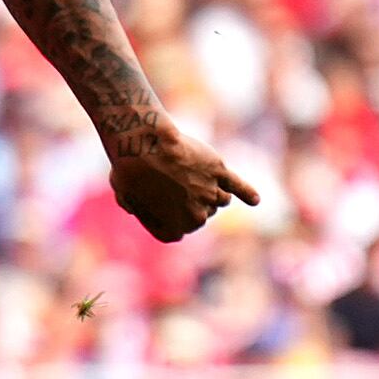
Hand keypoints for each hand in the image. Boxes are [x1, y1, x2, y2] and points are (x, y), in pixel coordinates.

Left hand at [107, 122, 259, 241]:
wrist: (144, 147)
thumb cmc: (128, 171)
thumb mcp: (124, 195)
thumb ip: (135, 207)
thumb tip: (136, 209)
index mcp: (173, 228)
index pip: (179, 231)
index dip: (168, 217)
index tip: (160, 203)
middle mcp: (196, 216)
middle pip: (202, 214)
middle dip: (190, 202)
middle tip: (170, 182)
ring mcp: (210, 193)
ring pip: (220, 199)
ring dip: (210, 191)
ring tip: (191, 176)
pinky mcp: (220, 172)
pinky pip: (239, 186)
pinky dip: (248, 193)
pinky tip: (254, 200)